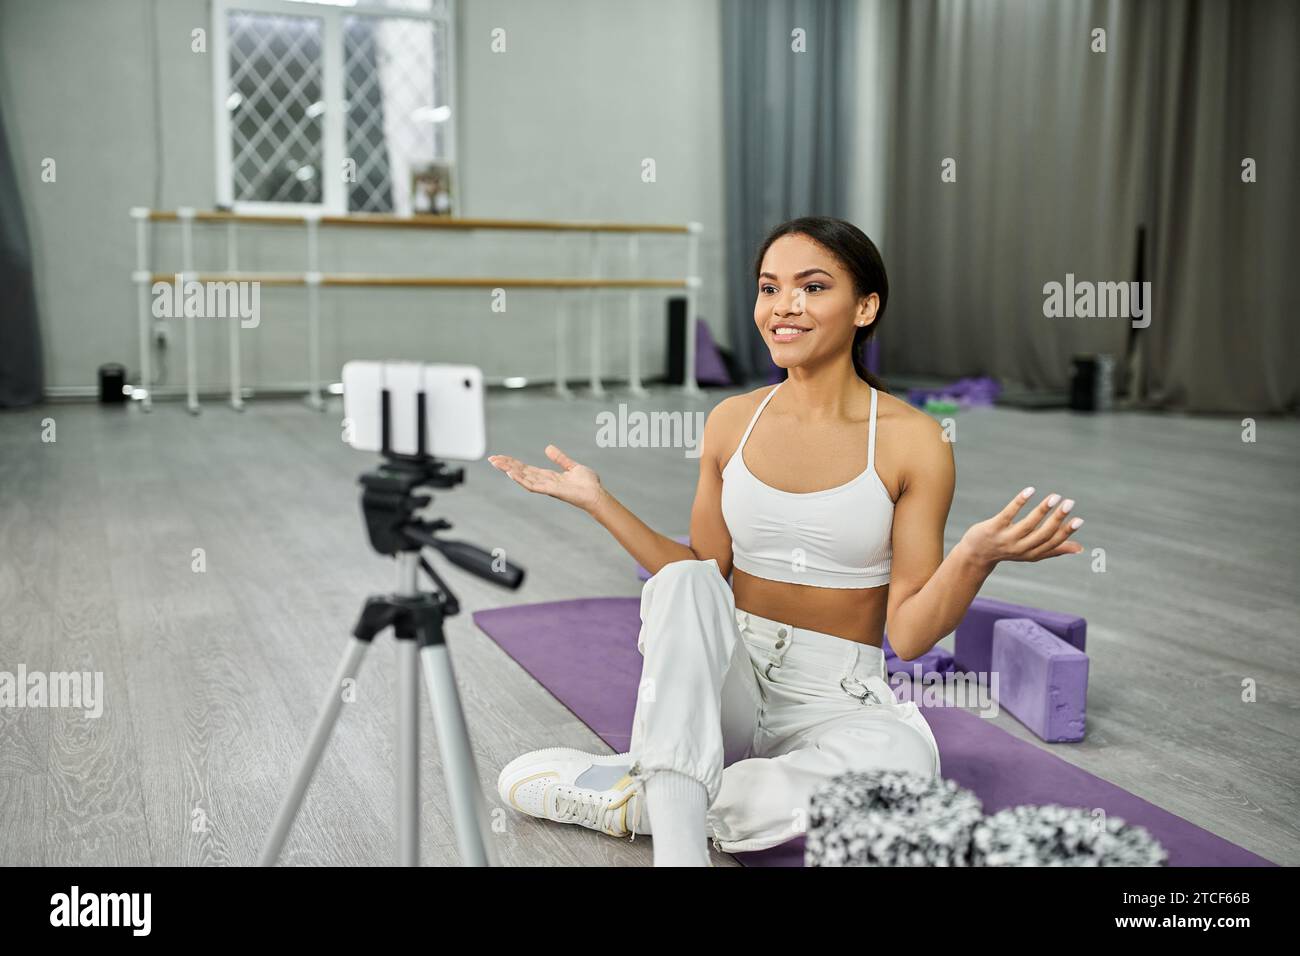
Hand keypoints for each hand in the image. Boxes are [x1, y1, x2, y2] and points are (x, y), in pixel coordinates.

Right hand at [487, 445, 604, 512]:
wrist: (597, 494)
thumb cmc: (588, 484)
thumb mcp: (572, 466)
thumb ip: (560, 458)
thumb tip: (548, 448)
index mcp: (548, 476)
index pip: (526, 469)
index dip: (513, 463)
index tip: (501, 458)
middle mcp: (544, 482)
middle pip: (521, 472)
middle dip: (506, 466)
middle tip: (492, 459)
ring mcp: (546, 487)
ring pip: (523, 478)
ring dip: (509, 471)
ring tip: (496, 463)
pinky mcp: (550, 490)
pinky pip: (532, 485)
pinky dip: (521, 479)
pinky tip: (511, 473)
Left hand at [960, 486, 1084, 566]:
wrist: (975, 554)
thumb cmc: (1008, 549)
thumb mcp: (1031, 552)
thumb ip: (1054, 549)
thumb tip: (1080, 548)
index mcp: (1032, 554)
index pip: (1052, 543)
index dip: (1066, 532)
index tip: (1079, 519)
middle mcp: (1020, 548)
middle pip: (1042, 534)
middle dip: (1057, 518)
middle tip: (1069, 503)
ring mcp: (1006, 539)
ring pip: (1028, 524)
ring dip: (1042, 509)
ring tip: (1055, 496)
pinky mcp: (993, 528)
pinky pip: (1008, 514)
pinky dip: (1020, 502)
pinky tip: (1030, 490)